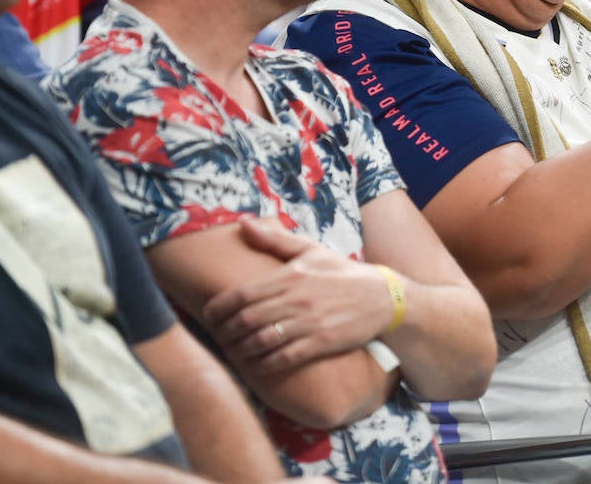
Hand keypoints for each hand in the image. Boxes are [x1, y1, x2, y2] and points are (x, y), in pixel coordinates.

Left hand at [202, 219, 394, 375]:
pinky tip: (255, 365)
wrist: (383, 297)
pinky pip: (284, 358)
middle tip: (216, 336)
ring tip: (232, 351)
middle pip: (247, 319)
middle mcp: (297, 299)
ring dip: (240, 349)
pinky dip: (264, 364)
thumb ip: (275, 239)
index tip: (208, 315)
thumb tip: (243, 224)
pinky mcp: (322, 342)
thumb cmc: (341, 272)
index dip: (218, 308)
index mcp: (291, 275)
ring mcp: (310, 322)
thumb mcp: (311, 249)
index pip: (242, 293)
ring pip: (261, 341)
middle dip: (225, 331)